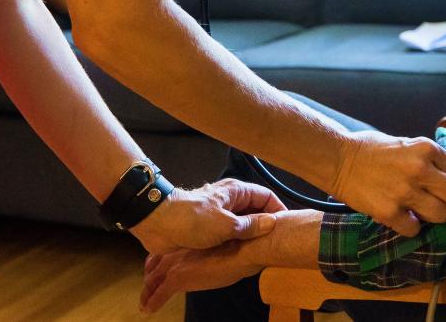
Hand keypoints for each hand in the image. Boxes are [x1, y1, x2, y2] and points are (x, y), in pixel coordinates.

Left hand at [128, 178, 285, 254]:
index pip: (266, 196)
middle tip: (275, 242)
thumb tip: (272, 223)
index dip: (278, 210)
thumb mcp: (226, 225)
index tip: (286, 227)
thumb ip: (250, 225)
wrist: (158, 223)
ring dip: (250, 235)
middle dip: (265, 225)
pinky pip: (230, 233)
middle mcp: (230, 200)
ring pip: (243, 223)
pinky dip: (237, 242)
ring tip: (260, 251)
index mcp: (236, 192)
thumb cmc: (191, 219)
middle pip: (256, 210)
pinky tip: (240, 254)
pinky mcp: (209, 227)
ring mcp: (219, 213)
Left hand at [138, 241, 264, 313]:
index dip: (158, 259)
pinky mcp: (178, 278)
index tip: (153, 265)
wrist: (243, 249)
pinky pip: (159, 294)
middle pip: (156, 264)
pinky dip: (152, 302)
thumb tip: (219, 256)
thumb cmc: (241, 244)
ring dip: (147, 291)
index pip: (166, 251)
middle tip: (147, 285)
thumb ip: (216, 251)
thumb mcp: (226, 244)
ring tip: (144, 301)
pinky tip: (148, 309)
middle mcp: (178, 251)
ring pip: (153, 280)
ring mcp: (175, 264)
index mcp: (188, 241)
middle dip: (150, 275)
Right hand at [330, 130, 445, 236]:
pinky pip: (415, 230)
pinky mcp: (389, 212)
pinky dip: (409, 226)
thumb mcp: (406, 144)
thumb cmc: (372, 150)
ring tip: (417, 210)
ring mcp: (405, 192)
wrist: (339, 160)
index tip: (443, 187)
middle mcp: (420, 169)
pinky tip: (400, 216)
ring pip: (442, 216)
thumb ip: (428, 159)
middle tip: (436, 201)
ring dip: (431, 216)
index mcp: (426, 148)